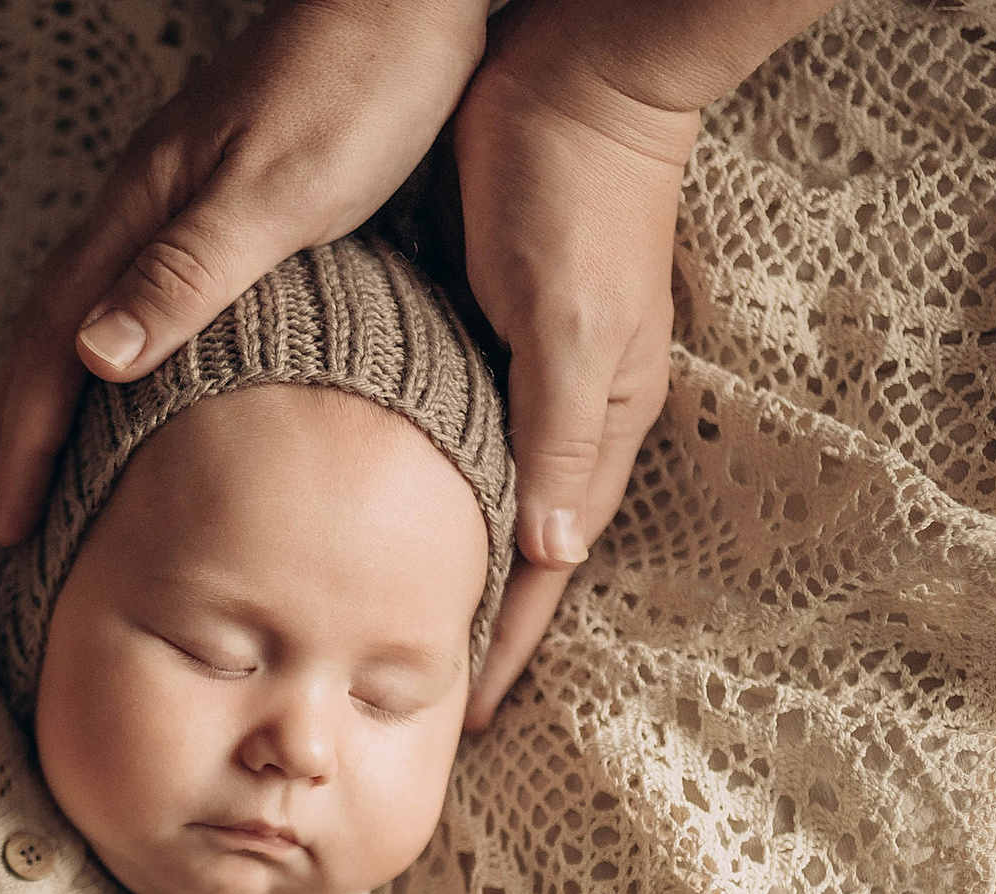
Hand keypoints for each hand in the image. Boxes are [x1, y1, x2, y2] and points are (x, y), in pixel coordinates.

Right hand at [0, 0, 485, 545]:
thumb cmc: (362, 85)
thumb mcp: (280, 190)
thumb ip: (188, 273)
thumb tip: (92, 359)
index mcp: (140, 209)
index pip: (48, 342)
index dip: (22, 439)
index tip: (6, 520)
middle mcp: (139, 207)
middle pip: (45, 335)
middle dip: (16, 435)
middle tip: (2, 522)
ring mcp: (171, 202)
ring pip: (79, 318)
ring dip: (51, 404)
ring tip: (43, 476)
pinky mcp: (214, 202)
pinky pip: (128, 301)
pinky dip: (104, 365)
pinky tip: (127, 395)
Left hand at [452, 25, 692, 730]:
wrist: (577, 74)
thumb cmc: (572, 188)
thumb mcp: (562, 319)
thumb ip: (558, 436)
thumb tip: (553, 555)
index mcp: (595, 418)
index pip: (547, 566)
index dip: (508, 642)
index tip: (464, 717)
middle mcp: (570, 409)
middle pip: (525, 549)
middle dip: (485, 624)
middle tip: (426, 693)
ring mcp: (537, 372)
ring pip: (496, 500)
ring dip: (462, 567)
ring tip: (408, 628)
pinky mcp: (498, 331)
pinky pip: (469, 442)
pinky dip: (443, 493)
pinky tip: (400, 514)